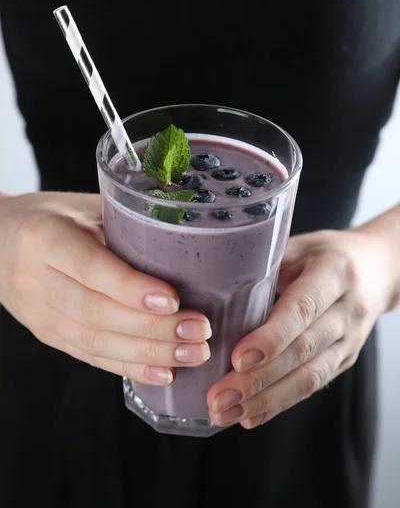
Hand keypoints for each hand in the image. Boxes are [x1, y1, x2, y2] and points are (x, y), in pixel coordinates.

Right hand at [0, 192, 210, 384]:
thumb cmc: (51, 217)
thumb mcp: (82, 206)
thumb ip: (123, 222)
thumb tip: (187, 237)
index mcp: (45, 239)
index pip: (90, 268)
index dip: (131, 288)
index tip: (172, 300)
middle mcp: (37, 280)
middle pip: (97, 313)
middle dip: (153, 327)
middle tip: (197, 330)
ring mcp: (40, 315)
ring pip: (96, 342)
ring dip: (149, 352)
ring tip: (192, 353)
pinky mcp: (49, 335)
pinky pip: (91, 356)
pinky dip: (129, 367)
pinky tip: (163, 372)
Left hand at [208, 227, 397, 428]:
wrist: (378, 269)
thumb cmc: (327, 253)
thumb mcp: (299, 246)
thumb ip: (265, 264)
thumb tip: (216, 285)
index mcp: (334, 273)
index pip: (303, 309)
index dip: (271, 337)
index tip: (238, 358)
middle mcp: (347, 309)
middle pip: (303, 350)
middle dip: (258, 379)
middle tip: (219, 396)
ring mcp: (350, 339)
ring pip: (309, 377)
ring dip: (265, 399)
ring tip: (227, 412)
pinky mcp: (345, 359)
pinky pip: (313, 386)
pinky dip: (280, 403)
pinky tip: (250, 415)